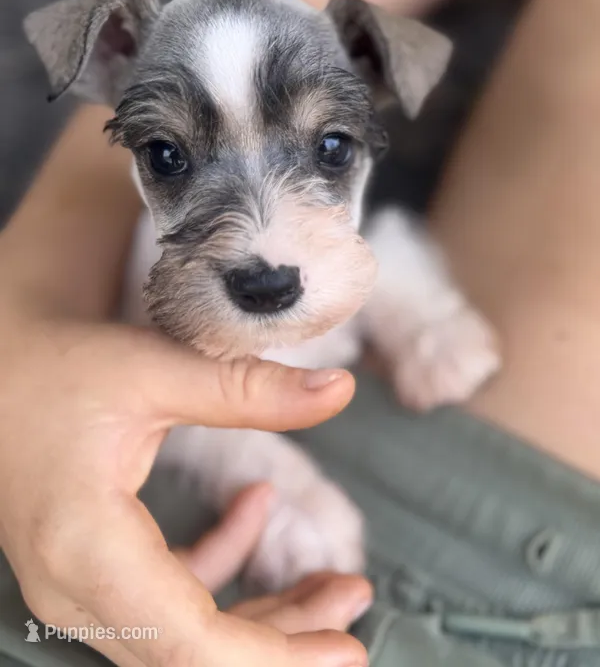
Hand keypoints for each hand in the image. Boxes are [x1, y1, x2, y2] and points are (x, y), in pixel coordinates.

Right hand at [0, 311, 368, 666]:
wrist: (1, 369)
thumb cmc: (58, 368)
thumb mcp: (154, 371)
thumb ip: (246, 389)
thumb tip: (339, 391)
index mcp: (86, 545)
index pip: (188, 644)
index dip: (274, 659)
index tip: (346, 653)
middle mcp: (74, 585)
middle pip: (191, 654)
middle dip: (284, 639)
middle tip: (353, 599)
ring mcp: (79, 585)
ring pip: (184, 633)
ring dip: (262, 612)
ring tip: (331, 579)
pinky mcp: (92, 567)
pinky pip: (166, 593)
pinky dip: (220, 564)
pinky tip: (255, 507)